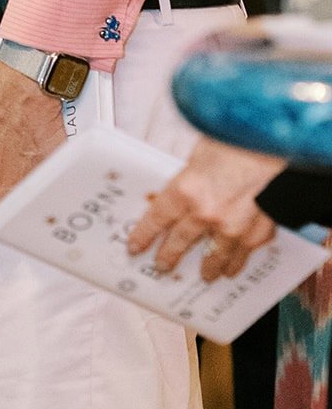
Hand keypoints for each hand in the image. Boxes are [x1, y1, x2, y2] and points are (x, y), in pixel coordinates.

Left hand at [0, 60, 66, 218]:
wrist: (21, 105)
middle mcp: (3, 198)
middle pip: (5, 210)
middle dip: (6, 194)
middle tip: (8, 170)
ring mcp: (26, 193)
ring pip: (25, 205)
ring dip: (24, 191)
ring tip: (22, 165)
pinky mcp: (48, 185)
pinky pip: (45, 195)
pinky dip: (41, 184)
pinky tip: (36, 166)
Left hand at [124, 134, 283, 279]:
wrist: (275, 142)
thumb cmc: (236, 137)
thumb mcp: (200, 153)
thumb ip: (191, 177)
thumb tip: (184, 191)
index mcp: (186, 190)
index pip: (158, 219)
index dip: (145, 235)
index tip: (136, 246)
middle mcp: (207, 213)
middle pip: (182, 241)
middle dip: (169, 256)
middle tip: (163, 266)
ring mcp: (235, 226)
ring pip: (216, 256)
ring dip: (209, 267)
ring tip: (205, 275)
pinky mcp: (259, 231)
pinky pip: (245, 252)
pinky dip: (238, 261)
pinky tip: (235, 266)